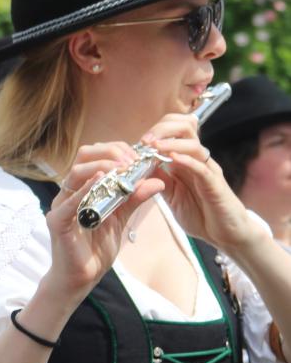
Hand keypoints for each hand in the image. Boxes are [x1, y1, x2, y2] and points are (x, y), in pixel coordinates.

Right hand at [44, 142, 163, 299]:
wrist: (82, 277)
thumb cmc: (96, 248)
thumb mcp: (121, 218)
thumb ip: (135, 198)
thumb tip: (157, 180)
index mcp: (82, 188)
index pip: (95, 155)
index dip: (117, 149)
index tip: (139, 156)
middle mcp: (69, 192)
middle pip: (84, 157)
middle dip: (111, 152)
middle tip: (132, 160)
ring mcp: (61, 206)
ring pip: (76, 174)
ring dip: (102, 167)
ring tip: (123, 169)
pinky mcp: (58, 223)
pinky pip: (69, 203)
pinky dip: (85, 189)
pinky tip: (101, 181)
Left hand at [142, 113, 262, 252]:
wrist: (223, 234)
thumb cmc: (199, 213)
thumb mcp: (171, 195)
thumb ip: (158, 179)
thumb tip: (139, 166)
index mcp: (186, 160)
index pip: (174, 131)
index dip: (156, 131)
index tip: (139, 142)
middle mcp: (198, 160)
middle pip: (185, 128)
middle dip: (162, 130)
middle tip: (145, 141)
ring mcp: (207, 171)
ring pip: (193, 145)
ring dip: (171, 143)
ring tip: (154, 147)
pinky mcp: (215, 185)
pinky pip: (203, 168)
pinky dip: (187, 161)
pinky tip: (172, 159)